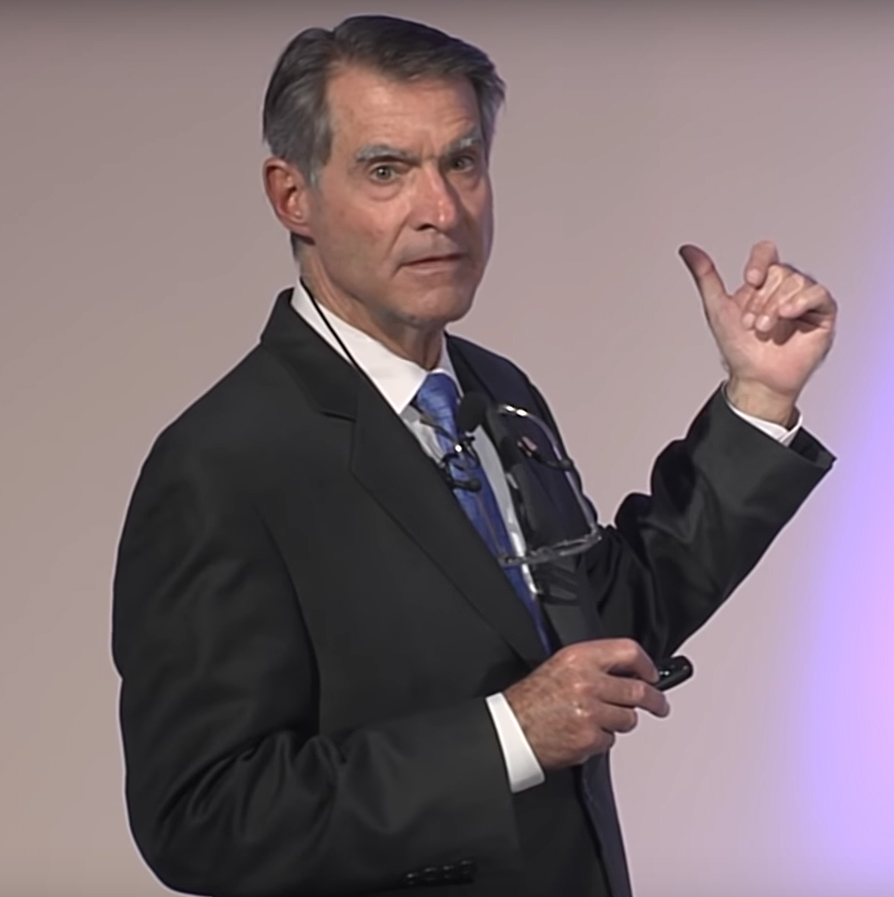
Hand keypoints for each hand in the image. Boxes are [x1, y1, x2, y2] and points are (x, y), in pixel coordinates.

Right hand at [503, 638, 669, 769]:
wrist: (512, 729)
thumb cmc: (532, 699)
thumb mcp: (560, 665)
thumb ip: (593, 664)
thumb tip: (625, 671)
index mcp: (579, 658)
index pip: (628, 651)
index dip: (646, 664)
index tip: (652, 674)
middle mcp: (587, 682)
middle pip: (638, 690)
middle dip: (655, 700)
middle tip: (659, 705)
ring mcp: (590, 712)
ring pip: (628, 718)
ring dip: (620, 721)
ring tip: (600, 719)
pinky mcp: (590, 738)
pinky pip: (611, 740)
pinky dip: (602, 739)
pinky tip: (585, 732)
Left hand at [679, 241, 836, 425]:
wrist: (755, 378)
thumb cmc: (739, 348)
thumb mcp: (717, 308)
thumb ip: (706, 277)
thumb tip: (688, 250)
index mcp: (762, 283)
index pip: (766, 252)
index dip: (759, 261)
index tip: (750, 280)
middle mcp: (784, 288)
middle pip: (780, 271)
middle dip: (761, 299)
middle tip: (752, 323)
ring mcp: (804, 300)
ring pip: (797, 281)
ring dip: (775, 306)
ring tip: (764, 329)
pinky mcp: (822, 314)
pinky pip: (818, 294)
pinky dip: (801, 301)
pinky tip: (787, 314)